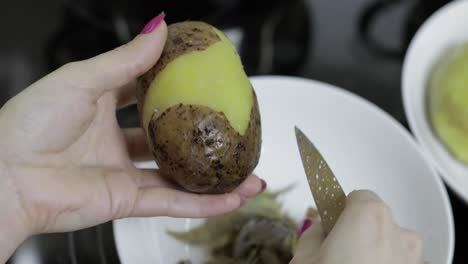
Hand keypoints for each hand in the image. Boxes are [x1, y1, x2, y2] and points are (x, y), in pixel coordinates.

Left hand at [0, 13, 263, 260]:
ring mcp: (125, 172)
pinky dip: (203, 203)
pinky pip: (172, 201)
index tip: (205, 80)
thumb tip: (159, 26)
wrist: (5, 177)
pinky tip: (232, 198)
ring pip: (179, 174)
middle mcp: (117, 140)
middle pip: (170, 138)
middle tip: (232, 130)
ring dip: (214, 175)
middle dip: (201, 136)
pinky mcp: (127, 200)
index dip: (177, 87)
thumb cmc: (29, 123)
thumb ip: (126, 59)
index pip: (149, 93)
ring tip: (248, 172)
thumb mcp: (82, 79)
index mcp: (104, 106)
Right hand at [291, 190, 423, 263]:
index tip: (331, 223)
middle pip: (377, 220)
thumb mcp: (304, 256)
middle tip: (336, 254)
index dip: (341, 210)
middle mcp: (398, 233)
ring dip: (375, 252)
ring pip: (391, 244)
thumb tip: (322, 229)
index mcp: (368, 216)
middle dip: (358, 232)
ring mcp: (412, 259)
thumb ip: (315, 232)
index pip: (357, 197)